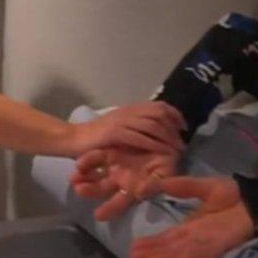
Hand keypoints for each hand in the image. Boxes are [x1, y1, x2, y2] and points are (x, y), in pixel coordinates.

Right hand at [67, 102, 186, 156]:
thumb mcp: (119, 126)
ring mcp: (121, 121)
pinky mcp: (115, 133)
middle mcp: (128, 112)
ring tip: (176, 149)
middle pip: (158, 114)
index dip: (174, 114)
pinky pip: (140, 138)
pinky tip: (162, 152)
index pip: (158, 105)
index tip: (183, 126)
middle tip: (182, 142)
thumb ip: (135, 126)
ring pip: (152, 125)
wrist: (74, 138)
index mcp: (130, 109)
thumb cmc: (96, 136)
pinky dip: (154, 145)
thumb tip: (156, 130)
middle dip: (174, 127)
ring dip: (167, 137)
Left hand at [72, 146, 180, 220]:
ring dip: (84, 178)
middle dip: (90, 191)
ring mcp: (114, 166)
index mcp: (133, 188)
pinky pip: (97, 157)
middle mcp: (120, 180)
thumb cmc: (166, 163)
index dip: (111, 209)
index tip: (99, 216)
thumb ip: (154, 185)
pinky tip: (79, 164)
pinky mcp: (110, 152)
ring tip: (73, 179)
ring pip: (95, 175)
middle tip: (79, 191)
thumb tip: (140, 193)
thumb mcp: (164, 175)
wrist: (165, 140)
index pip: (120, 202)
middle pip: (102, 189)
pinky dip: (88, 160)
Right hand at [130, 177, 254, 257]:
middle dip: (153, 252)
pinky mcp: (219, 245)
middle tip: (134, 256)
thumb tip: (157, 183)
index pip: (169, 236)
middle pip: (171, 247)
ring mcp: (207, 242)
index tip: (135, 245)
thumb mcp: (201, 186)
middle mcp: (196, 237)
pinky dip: (186, 257)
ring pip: (181, 252)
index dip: (152, 241)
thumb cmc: (232, 194)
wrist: (255, 199)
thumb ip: (180, 186)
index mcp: (191, 226)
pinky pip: (200, 252)